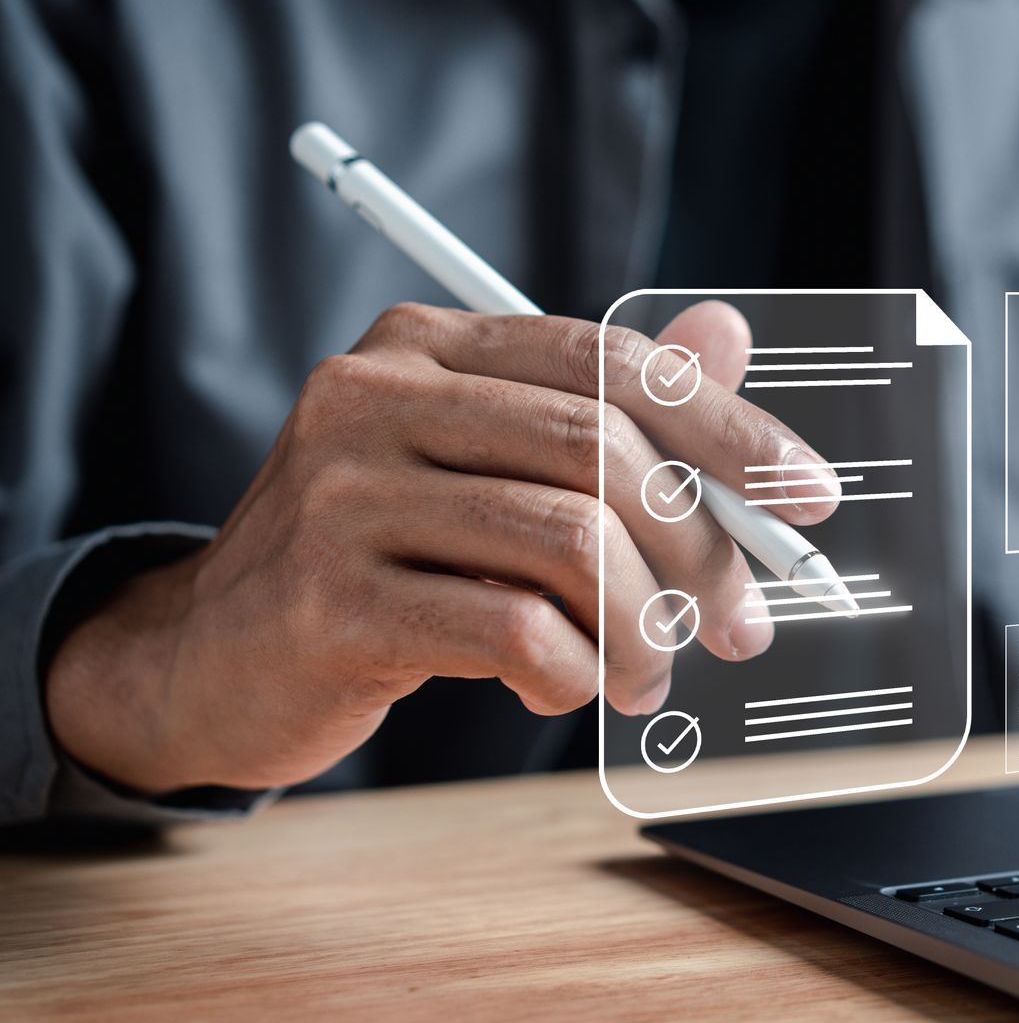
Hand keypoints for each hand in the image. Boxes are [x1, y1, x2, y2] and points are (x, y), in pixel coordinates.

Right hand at [45, 300, 835, 794]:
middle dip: (702, 549)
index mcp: (428, 345)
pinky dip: (573, 674)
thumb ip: (607, 406)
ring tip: (647, 673)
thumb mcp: (488, 467)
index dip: (729, 429)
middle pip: (602, 452)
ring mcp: (341, 496)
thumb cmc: (381, 557)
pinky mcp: (328, 601)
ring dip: (644, 628)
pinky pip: (513, 631)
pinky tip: (564, 690)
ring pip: (569, 545)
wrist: (207, 655)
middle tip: (740, 623)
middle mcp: (374, 396)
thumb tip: (731, 332)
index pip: (612, 361)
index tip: (809, 499)